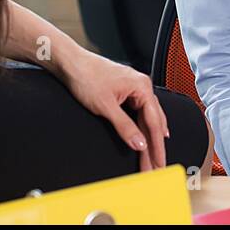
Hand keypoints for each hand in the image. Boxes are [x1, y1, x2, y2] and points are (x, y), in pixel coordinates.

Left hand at [58, 50, 169, 171]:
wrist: (71, 64)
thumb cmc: (86, 77)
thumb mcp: (105, 106)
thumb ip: (124, 127)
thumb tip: (139, 143)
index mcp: (142, 87)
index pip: (154, 122)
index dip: (157, 146)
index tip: (158, 162)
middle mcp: (142, 86)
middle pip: (154, 122)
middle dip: (155, 145)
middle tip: (156, 166)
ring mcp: (135, 89)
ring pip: (148, 118)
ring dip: (150, 138)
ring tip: (153, 157)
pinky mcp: (127, 92)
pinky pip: (140, 113)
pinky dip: (144, 127)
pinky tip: (147, 136)